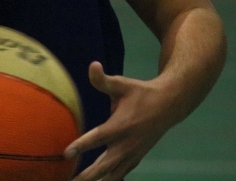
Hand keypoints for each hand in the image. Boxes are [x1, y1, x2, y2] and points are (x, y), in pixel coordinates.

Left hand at [64, 62, 176, 180]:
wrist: (169, 105)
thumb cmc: (141, 93)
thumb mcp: (122, 84)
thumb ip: (103, 80)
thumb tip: (92, 65)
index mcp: (121, 125)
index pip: (98, 137)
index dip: (81, 145)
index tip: (66, 153)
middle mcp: (127, 143)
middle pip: (104, 165)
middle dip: (87, 175)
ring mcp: (133, 154)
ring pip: (113, 174)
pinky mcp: (136, 158)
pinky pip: (121, 174)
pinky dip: (110, 180)